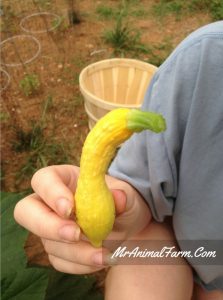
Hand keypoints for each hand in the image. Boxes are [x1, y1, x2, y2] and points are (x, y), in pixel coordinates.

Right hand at [14, 165, 150, 273]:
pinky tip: (100, 259)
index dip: (51, 193)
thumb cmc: (123, 202)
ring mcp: (50, 227)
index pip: (43, 179)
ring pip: (46, 242)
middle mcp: (51, 203)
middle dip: (48, 226)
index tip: (70, 208)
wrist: (127, 224)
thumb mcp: (128, 195)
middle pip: (26, 211)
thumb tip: (118, 198)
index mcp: (64, 179)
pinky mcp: (57, 249)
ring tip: (105, 254)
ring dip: (75, 252)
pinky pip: (59, 261)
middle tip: (75, 235)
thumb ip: (123, 196)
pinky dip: (79, 264)